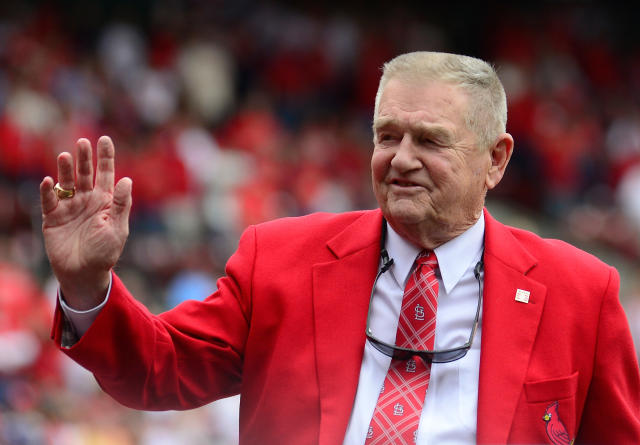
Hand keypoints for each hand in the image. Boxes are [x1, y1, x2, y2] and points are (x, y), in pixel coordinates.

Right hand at [40, 136, 131, 309]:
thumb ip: (121, 204)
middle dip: (84, 158)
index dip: (105, 157)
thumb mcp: (118, 228)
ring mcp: (69, 208)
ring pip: (66, 183)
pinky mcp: (52, 218)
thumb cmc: (105, 253)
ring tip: (66, 156)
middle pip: (85, 174)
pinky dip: (48, 191)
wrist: (84, 274)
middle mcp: (87, 201)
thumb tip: (127, 179)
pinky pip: (49, 201)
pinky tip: (49, 182)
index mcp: (105, 202)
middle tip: (83, 142)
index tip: (105, 139)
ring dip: (66, 170)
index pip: (106, 174)